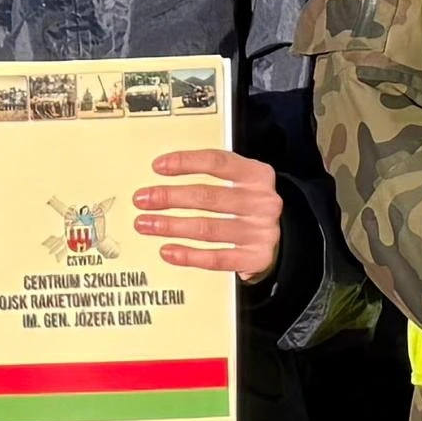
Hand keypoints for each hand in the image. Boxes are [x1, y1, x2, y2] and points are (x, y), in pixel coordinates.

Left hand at [134, 143, 285, 282]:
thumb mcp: (240, 183)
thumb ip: (211, 176)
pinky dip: (189, 255)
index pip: (217, 162)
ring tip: (146, 224)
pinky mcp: (255, 258)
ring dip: (171, 226)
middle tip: (142, 199)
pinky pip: (216, 258)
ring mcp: (260, 231)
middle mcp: (262, 201)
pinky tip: (167, 250)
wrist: (279, 239)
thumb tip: (164, 174)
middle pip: (208, 196)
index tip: (158, 167)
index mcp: (257, 174)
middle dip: (169, 197)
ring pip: (208, 228)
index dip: (185, 162)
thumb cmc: (248, 206)